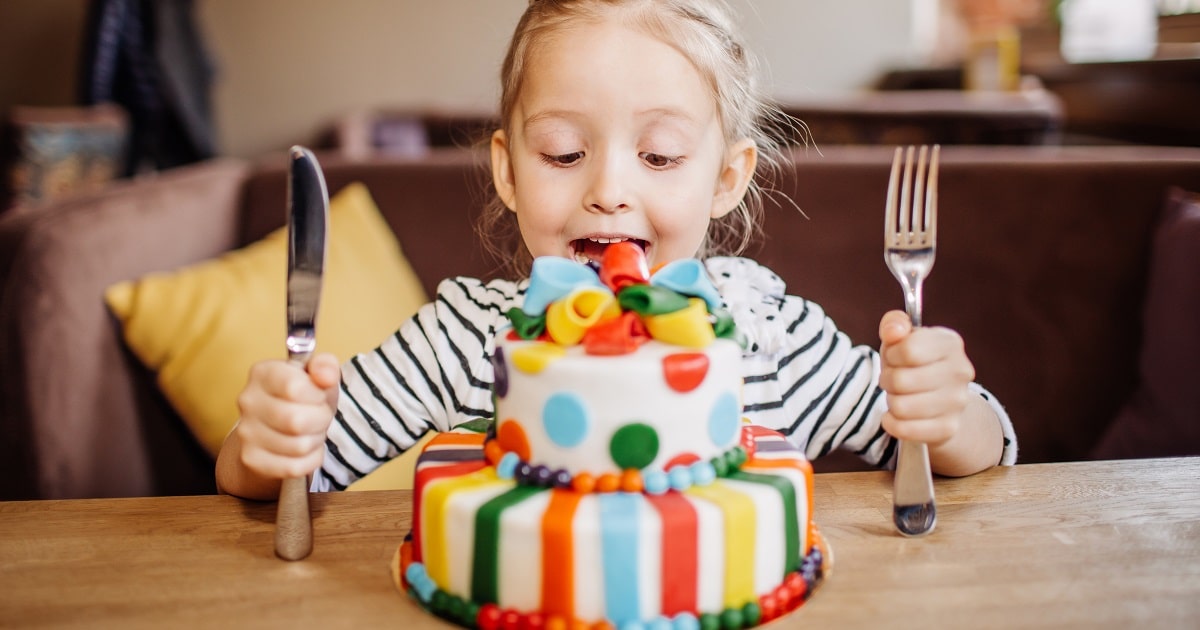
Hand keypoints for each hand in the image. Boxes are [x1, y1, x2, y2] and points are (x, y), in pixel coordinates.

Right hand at [233, 352, 340, 479]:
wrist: (275, 431)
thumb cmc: (302, 399)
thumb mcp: (317, 377)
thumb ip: (325, 366)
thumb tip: (326, 376)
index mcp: (263, 373)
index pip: (294, 387)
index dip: (316, 395)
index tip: (317, 395)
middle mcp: (248, 401)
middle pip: (297, 421)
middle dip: (320, 420)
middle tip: (319, 416)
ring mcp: (246, 432)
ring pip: (298, 446)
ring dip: (316, 440)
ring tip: (311, 431)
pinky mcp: (251, 459)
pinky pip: (294, 467)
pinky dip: (310, 460)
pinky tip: (306, 449)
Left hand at [877, 310, 975, 446]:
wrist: (940, 400)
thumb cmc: (914, 363)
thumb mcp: (901, 338)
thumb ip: (894, 325)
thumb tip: (894, 330)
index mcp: (950, 343)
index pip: (908, 349)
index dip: (891, 354)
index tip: (894, 357)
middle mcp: (960, 372)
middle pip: (900, 380)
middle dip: (887, 380)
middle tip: (893, 380)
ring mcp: (957, 402)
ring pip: (901, 407)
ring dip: (890, 401)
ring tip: (899, 395)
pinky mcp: (948, 428)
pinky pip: (905, 429)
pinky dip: (892, 423)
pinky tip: (895, 416)